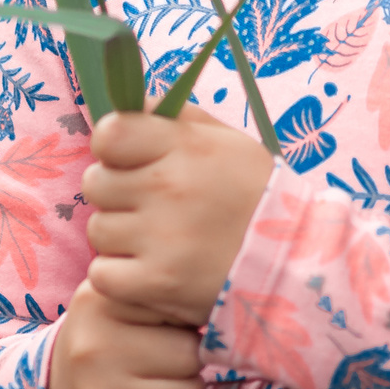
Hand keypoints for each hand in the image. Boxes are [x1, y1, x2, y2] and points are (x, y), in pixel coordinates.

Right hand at [47, 279, 204, 388]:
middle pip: (190, 358)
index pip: (179, 310)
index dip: (183, 324)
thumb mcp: (121, 300)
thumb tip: (218, 312)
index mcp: (100, 304)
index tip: (169, 330)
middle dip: (190, 363)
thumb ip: (160, 294)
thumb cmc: (106, 340)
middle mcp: (94, 351)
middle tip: (171, 365)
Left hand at [82, 106, 277, 325]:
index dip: (112, 147)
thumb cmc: (252, 195)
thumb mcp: (225, 141)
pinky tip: (152, 271)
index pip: (108, 134)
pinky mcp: (156, 283)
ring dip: (121, 238)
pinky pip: (103, 275)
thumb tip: (122, 105)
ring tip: (158, 241)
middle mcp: (170, 188)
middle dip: (116, 194)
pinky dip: (121, 278)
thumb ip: (172, 116)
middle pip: (96, 184)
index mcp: (186, 146)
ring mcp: (162, 238)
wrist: (294, 264)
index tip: (128, 160)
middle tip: (150, 206)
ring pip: (99, 230)